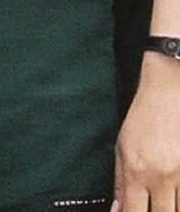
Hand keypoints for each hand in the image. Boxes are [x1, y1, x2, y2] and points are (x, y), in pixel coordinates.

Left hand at [112, 54, 179, 211]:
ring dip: (169, 208)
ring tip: (161, 201)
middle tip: (150, 206)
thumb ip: (120, 182)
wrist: (170, 93)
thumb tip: (117, 209)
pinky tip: (173, 196)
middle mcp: (162, 177)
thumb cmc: (144, 118)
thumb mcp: (122, 146)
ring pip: (179, 209)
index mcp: (137, 171)